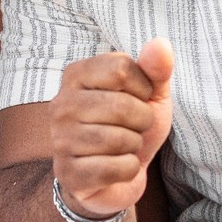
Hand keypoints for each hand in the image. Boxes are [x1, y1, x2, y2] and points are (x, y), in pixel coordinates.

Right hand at [50, 39, 174, 220]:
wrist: (116, 177)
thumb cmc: (130, 127)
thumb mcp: (149, 94)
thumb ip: (155, 69)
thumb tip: (160, 44)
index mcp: (76, 75)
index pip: (122, 68)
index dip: (143, 88)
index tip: (137, 99)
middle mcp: (61, 104)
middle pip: (122, 105)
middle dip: (142, 121)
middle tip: (132, 127)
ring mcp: (60, 140)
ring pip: (120, 139)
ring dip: (135, 145)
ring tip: (123, 146)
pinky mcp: (69, 173)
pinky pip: (118, 168)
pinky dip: (129, 169)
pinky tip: (116, 167)